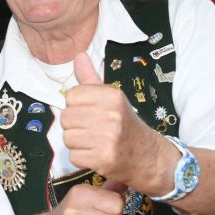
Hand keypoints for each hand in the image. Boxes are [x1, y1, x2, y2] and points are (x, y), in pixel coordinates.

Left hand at [61, 52, 150, 181]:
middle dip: (75, 125)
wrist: (148, 155)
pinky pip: (73, 156)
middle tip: (93, 130)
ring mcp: (107, 138)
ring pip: (67, 137)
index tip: (91, 112)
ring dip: (77, 143)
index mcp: (112, 95)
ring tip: (94, 142)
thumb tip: (78, 55)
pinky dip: (81, 158)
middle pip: (65, 117)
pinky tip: (96, 154)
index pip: (71, 95)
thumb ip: (90, 78)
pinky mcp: (103, 159)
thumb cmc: (124, 123)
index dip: (77, 105)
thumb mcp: (111, 98)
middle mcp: (111, 114)